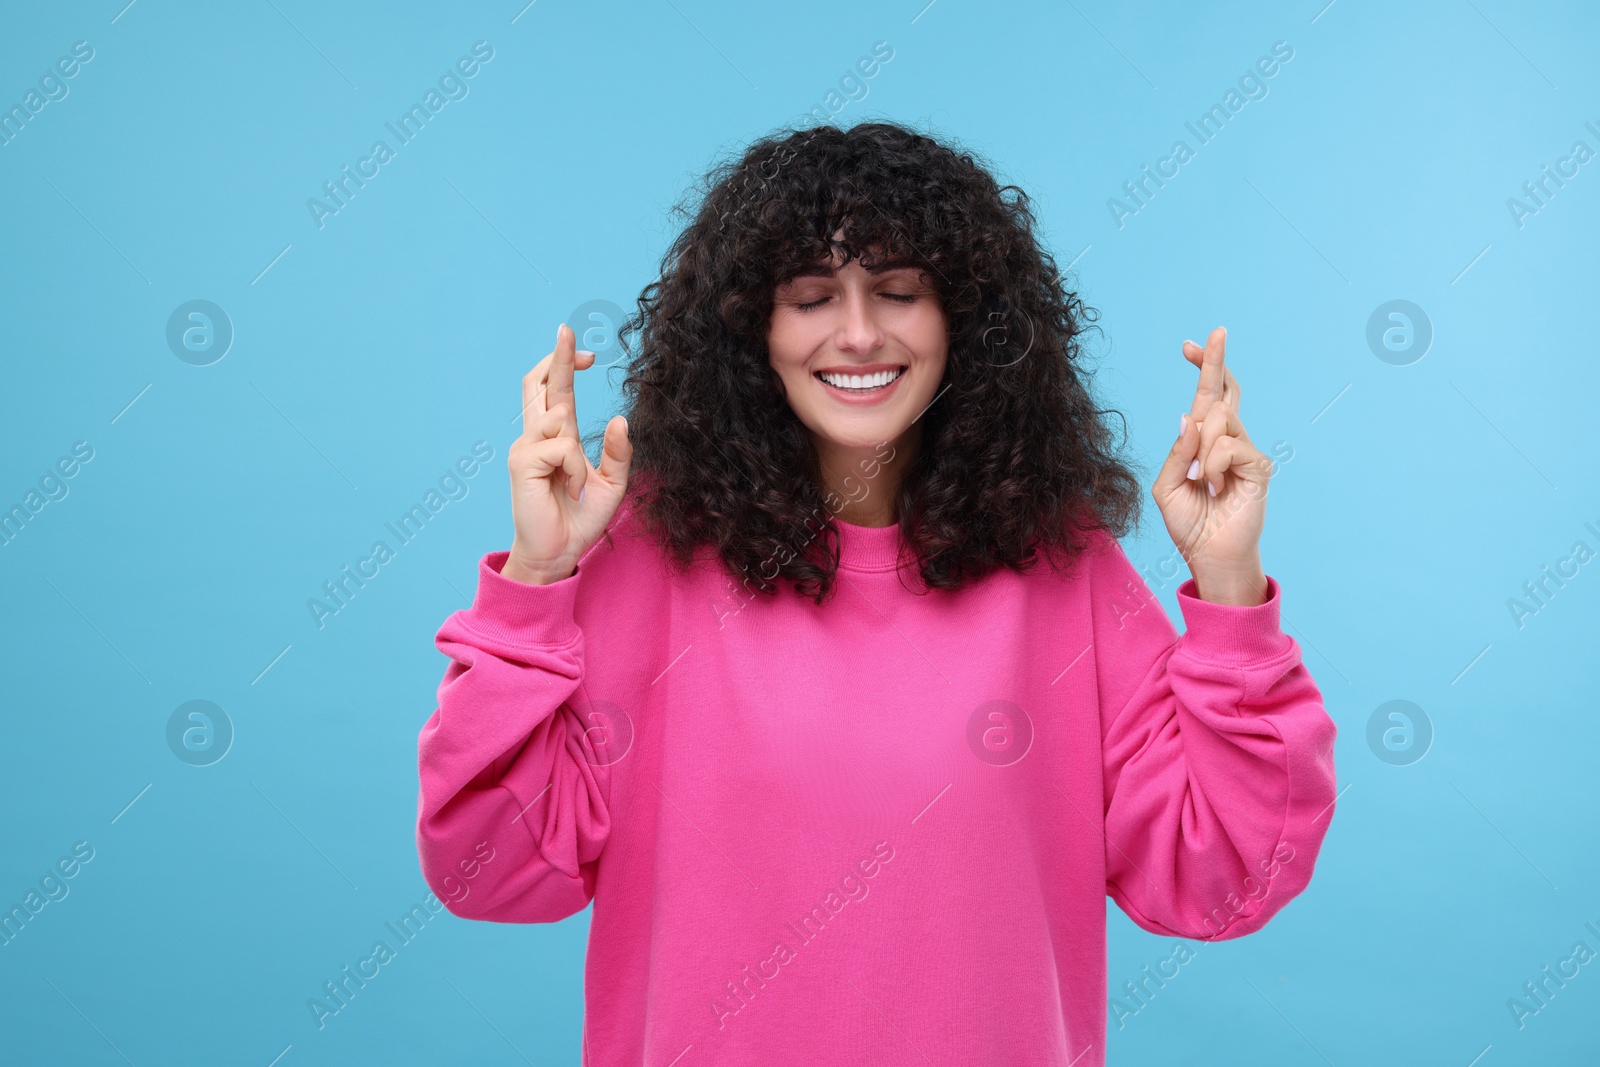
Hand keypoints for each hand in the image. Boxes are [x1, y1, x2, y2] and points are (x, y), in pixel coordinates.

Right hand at [502, 323, 632, 584]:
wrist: (560, 552)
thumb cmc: (582, 517)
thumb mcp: (613, 482)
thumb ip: (618, 452)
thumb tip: (620, 419)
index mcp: (557, 437)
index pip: (554, 389)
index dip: (564, 364)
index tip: (583, 349)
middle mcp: (537, 437)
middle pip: (538, 383)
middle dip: (555, 357)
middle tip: (568, 332)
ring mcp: (525, 448)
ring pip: (559, 417)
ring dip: (579, 452)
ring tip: (577, 485)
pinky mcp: (522, 463)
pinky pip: (561, 448)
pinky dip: (576, 468)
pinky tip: (570, 489)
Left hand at [1151, 326, 1272, 605]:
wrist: (1208, 556)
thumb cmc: (1189, 524)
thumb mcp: (1167, 486)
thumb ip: (1176, 452)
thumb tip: (1190, 417)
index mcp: (1204, 442)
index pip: (1207, 397)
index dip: (1203, 369)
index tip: (1190, 345)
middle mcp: (1228, 440)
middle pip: (1224, 391)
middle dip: (1214, 361)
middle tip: (1214, 333)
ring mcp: (1246, 451)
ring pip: (1220, 420)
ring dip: (1201, 449)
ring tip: (1203, 481)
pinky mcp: (1258, 466)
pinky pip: (1230, 446)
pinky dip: (1214, 465)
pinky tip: (1215, 486)